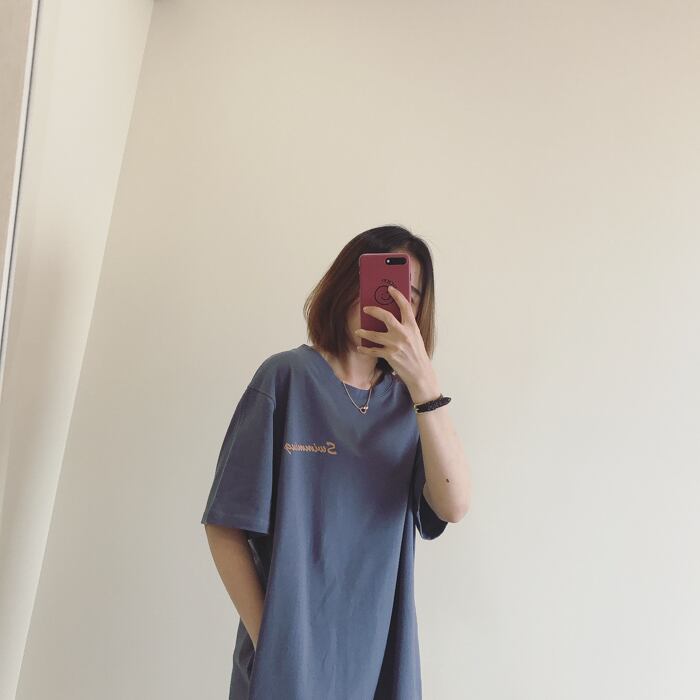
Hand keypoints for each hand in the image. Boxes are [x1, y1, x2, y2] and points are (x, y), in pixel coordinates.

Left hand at [354, 285, 440, 401]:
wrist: (420, 373)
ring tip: (358, 331)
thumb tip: (392, 317)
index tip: (390, 288)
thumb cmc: (417, 354)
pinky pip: (373, 350)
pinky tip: (360, 347)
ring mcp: (396, 345)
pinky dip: (365, 349)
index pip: (405, 306)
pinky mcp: (390, 356)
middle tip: (366, 309)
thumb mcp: (416, 337)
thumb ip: (406, 326)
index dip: (397, 295)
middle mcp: (404, 334)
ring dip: (364, 332)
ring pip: (374, 335)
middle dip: (374, 311)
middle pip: (386, 316)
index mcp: (412, 327)